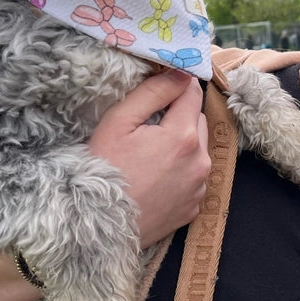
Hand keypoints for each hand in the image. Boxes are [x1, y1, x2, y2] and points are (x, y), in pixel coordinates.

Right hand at [89, 70, 209, 246]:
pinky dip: (180, 172)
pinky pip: (194, 177)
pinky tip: (155, 178)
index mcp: (183, 136)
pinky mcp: (194, 207)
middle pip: (197, 121)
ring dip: (181, 145)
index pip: (192, 93)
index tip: (158, 93)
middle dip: (178, 118)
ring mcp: (199, 187)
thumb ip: (153, 92)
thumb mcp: (119, 122)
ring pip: (198, 150)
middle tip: (146, 130)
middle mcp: (200, 161)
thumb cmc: (103, 170)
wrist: (98, 227)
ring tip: (148, 157)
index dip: (175, 88)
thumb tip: (181, 73)